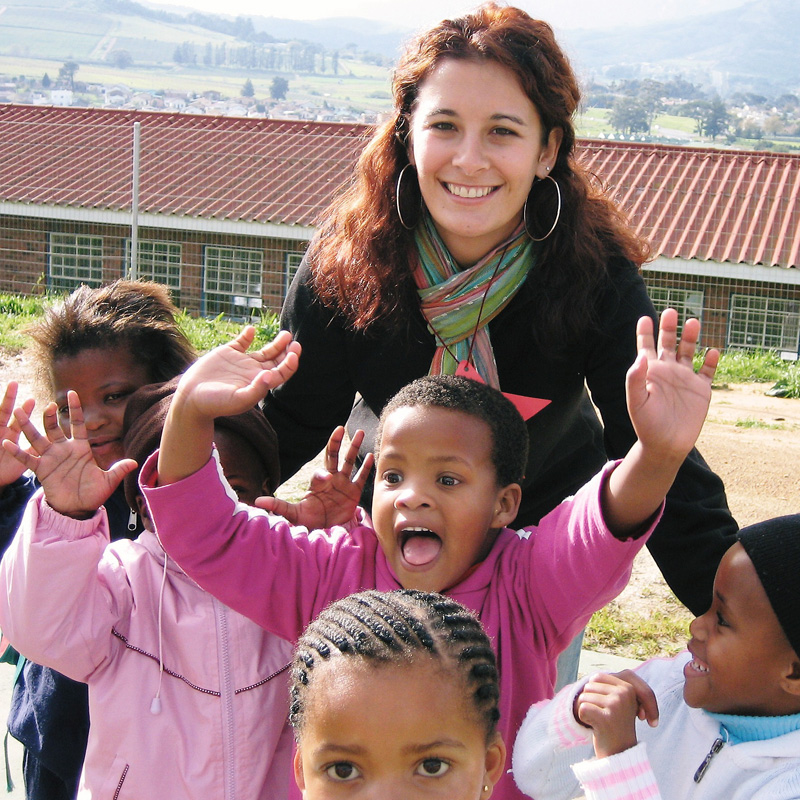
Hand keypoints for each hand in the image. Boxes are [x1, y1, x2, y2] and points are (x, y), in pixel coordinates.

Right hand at [1, 390, 136, 517]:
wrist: (78, 508)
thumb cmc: (93, 493)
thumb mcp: (108, 481)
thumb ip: (118, 469)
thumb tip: (135, 462)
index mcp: (81, 448)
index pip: (78, 424)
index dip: (76, 409)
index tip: (72, 393)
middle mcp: (64, 449)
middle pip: (55, 428)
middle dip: (51, 416)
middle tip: (49, 404)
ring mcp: (51, 458)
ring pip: (38, 438)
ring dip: (28, 426)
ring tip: (18, 412)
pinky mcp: (41, 469)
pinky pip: (27, 458)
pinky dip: (18, 451)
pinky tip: (6, 442)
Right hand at [173, 327, 300, 420]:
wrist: (191, 399)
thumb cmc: (215, 404)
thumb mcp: (237, 399)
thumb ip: (255, 389)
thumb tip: (270, 375)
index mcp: (259, 384)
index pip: (282, 373)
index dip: (290, 363)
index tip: (294, 353)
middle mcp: (253, 372)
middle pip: (277, 361)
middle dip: (287, 351)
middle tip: (293, 341)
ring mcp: (241, 362)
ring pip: (265, 351)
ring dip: (277, 343)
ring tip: (286, 334)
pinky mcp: (227, 354)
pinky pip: (242, 342)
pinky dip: (248, 335)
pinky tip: (251, 330)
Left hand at [255, 427, 372, 527]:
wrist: (327, 531)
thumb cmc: (308, 521)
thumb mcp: (293, 514)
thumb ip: (278, 506)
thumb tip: (257, 501)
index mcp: (317, 484)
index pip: (320, 473)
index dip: (322, 474)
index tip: (327, 479)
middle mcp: (331, 480)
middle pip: (332, 456)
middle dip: (336, 442)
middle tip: (340, 428)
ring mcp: (343, 484)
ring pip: (349, 462)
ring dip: (354, 448)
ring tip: (360, 432)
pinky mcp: (354, 492)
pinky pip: (361, 477)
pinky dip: (366, 467)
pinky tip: (371, 455)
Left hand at [574, 670, 658, 758]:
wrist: (620, 754)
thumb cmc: (615, 724)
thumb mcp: (619, 701)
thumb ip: (610, 685)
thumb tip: (592, 677)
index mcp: (628, 687)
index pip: (597, 677)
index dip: (594, 691)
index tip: (605, 707)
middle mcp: (624, 694)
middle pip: (589, 686)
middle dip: (590, 701)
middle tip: (603, 717)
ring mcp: (616, 705)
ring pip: (584, 697)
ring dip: (587, 710)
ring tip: (600, 722)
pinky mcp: (606, 718)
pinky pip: (582, 709)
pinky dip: (583, 718)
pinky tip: (595, 727)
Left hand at [626, 309, 717, 463]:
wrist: (665, 445)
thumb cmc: (646, 424)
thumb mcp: (636, 401)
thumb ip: (636, 378)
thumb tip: (642, 355)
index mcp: (650, 372)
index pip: (646, 346)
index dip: (645, 332)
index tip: (644, 318)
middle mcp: (667, 371)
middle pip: (668, 343)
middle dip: (669, 327)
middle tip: (671, 311)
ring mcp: (685, 379)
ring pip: (689, 351)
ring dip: (691, 337)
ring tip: (693, 322)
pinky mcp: (701, 390)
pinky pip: (707, 371)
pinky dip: (710, 361)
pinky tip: (711, 351)